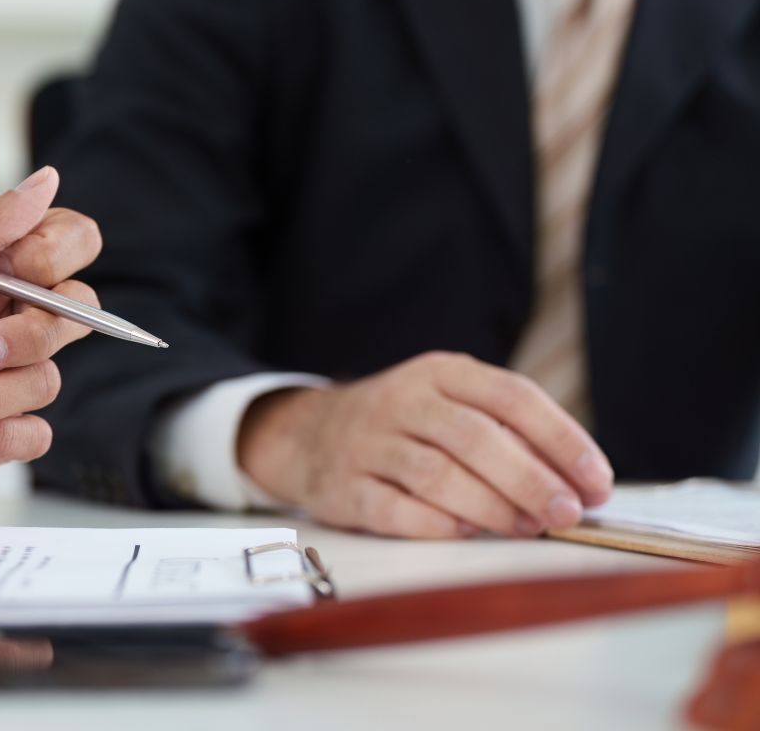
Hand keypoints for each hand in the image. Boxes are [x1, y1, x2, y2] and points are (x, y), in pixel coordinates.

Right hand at [237, 352, 613, 538]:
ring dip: (493, 506)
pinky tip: (468, 533)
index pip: (510, 396)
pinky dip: (438, 525)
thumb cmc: (403, 424)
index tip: (596, 480)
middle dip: (531, 479)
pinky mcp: (345, 485)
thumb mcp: (447, 403)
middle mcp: (402, 399)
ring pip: (437, 475)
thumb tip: (574, 480)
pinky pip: (396, 510)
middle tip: (568, 513)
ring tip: (528, 527)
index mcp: (440, 372)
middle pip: (475, 437)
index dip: (561, 438)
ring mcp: (369, 442)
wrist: (310, 433)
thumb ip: (502, 431)